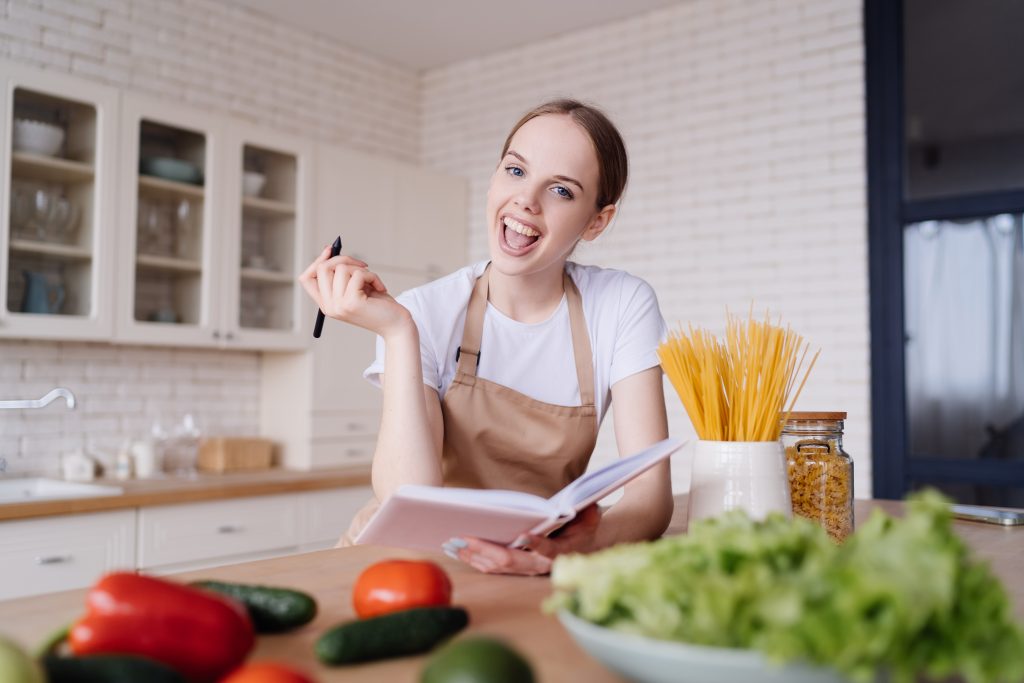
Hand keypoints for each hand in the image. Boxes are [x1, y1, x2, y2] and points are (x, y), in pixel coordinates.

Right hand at [298, 244, 410, 337]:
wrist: (396, 326)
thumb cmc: (379, 305)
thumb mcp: (356, 287)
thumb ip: (341, 274)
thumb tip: (329, 250)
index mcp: (327, 304)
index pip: (306, 279)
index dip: (317, 261)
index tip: (330, 249)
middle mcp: (329, 306)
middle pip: (322, 268)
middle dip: (344, 259)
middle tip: (362, 266)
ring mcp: (338, 306)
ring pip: (341, 269)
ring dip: (362, 270)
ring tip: (373, 283)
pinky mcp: (351, 302)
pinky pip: (357, 274)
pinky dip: (372, 276)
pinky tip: (380, 288)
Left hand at [441, 504, 601, 575]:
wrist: (582, 547)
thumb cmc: (583, 528)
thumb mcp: (589, 518)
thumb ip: (585, 513)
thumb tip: (583, 506)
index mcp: (561, 551)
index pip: (549, 550)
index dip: (537, 545)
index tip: (524, 536)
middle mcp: (541, 565)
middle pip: (511, 561)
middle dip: (486, 550)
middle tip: (465, 538)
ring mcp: (526, 569)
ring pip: (497, 567)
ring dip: (474, 556)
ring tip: (453, 543)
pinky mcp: (515, 569)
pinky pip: (492, 568)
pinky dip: (473, 559)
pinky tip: (457, 550)